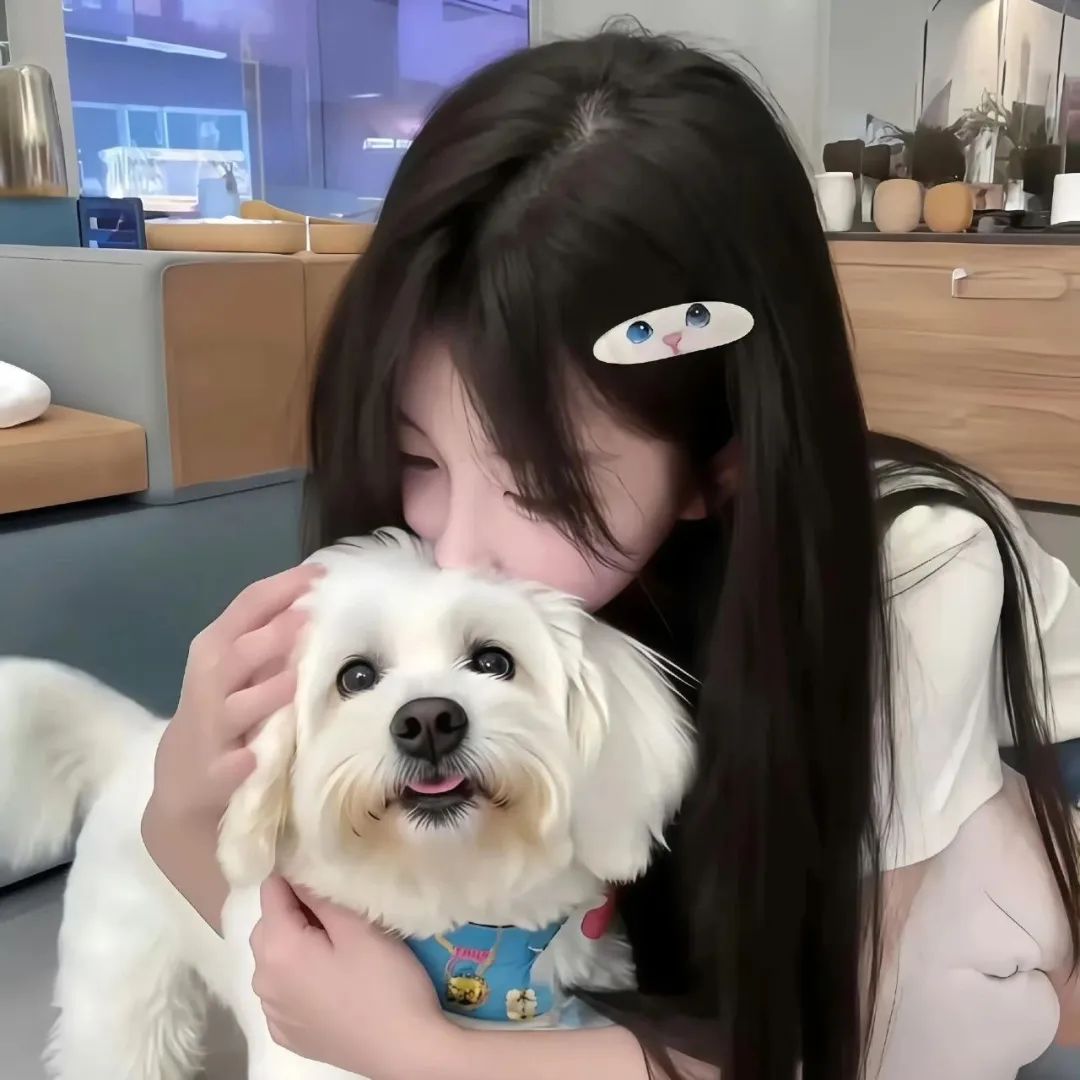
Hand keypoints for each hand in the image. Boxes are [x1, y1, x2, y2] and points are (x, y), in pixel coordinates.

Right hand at [151, 564, 323, 821]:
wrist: (184, 781)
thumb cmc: (222, 710)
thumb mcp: (238, 667)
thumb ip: (270, 635)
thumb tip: (318, 597)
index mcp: (216, 648)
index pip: (247, 607)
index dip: (283, 587)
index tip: (322, 573)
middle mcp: (209, 683)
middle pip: (238, 652)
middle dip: (272, 635)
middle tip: (309, 616)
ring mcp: (209, 730)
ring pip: (235, 708)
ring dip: (264, 695)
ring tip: (293, 681)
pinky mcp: (211, 774)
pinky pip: (226, 767)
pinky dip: (239, 761)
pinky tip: (252, 758)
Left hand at [251, 876, 456, 1078]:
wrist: (406, 1052)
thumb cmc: (386, 983)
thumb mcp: (360, 928)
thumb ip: (322, 895)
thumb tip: (297, 871)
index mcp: (278, 949)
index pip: (271, 890)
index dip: (298, 876)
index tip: (327, 874)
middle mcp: (263, 980)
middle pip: (268, 923)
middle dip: (295, 910)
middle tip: (340, 912)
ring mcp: (274, 1012)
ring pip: (274, 957)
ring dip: (295, 942)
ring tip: (338, 946)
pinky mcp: (288, 1034)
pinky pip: (283, 989)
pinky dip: (298, 976)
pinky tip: (332, 980)